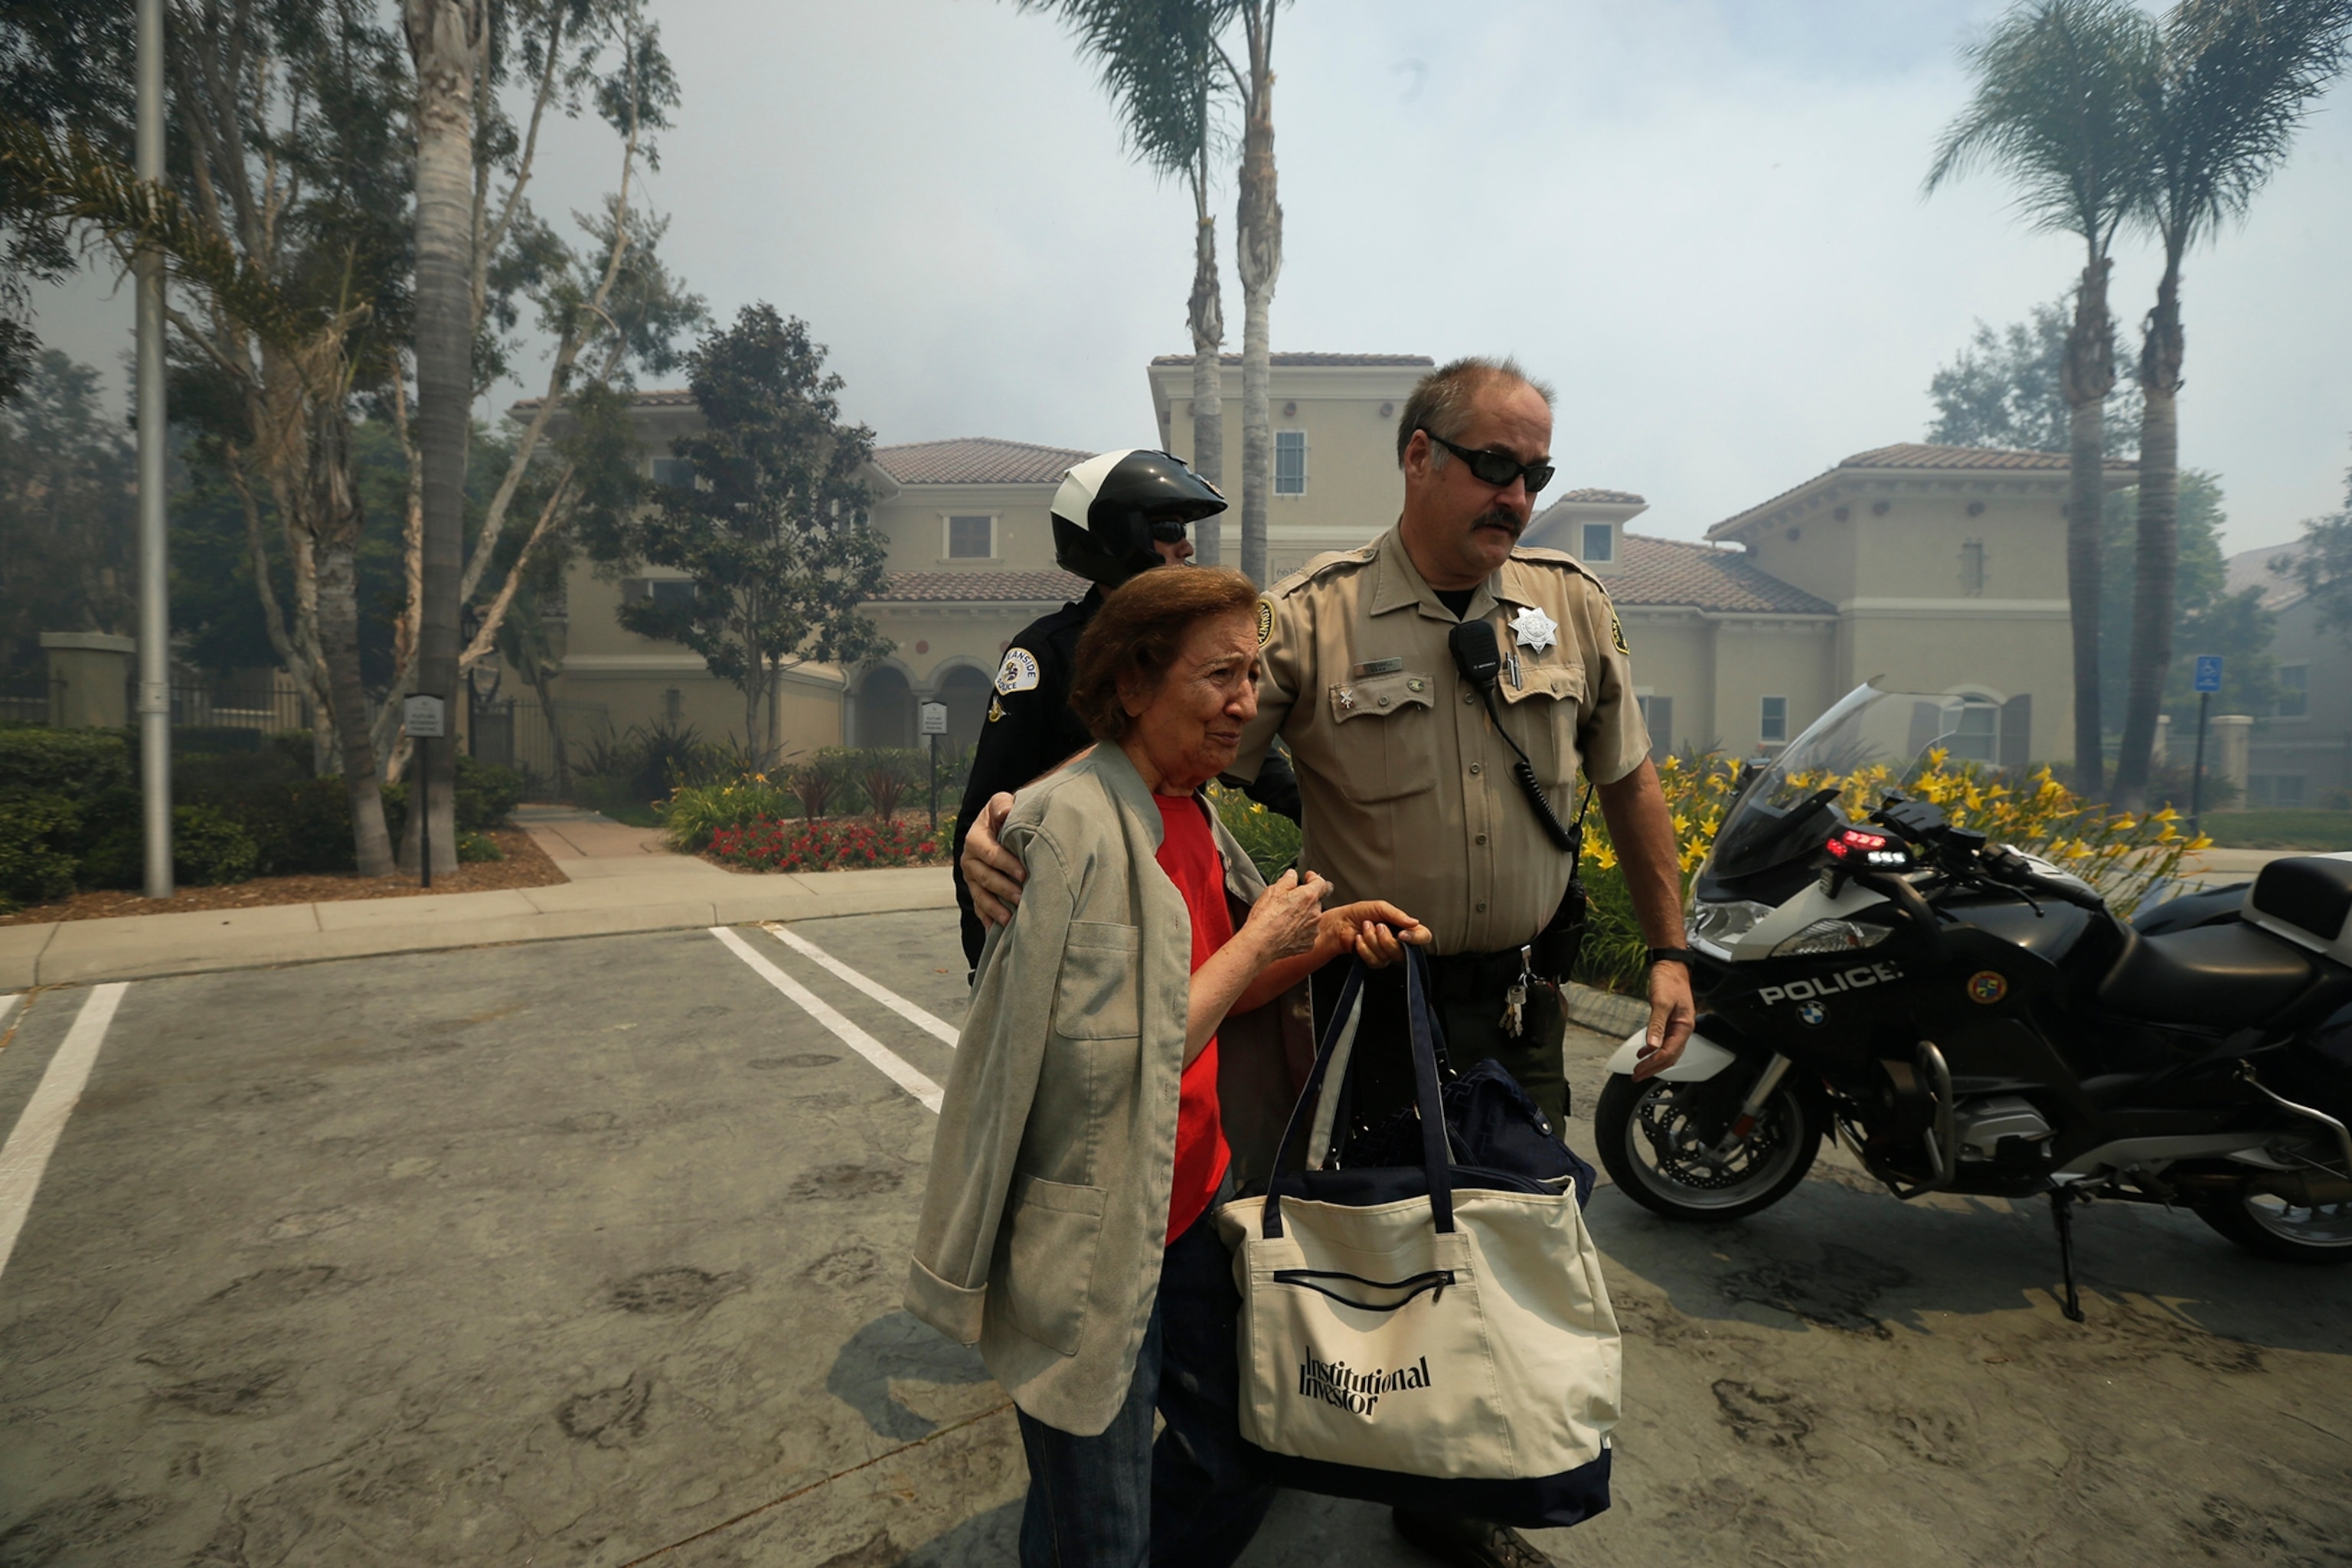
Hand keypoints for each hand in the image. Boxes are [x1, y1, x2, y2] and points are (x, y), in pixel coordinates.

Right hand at [961, 793, 1023, 924]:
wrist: (998, 825)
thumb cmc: (1003, 814)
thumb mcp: (1000, 803)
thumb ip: (1002, 805)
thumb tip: (1004, 814)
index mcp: (975, 839)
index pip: (990, 854)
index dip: (1007, 864)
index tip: (1025, 873)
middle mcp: (969, 860)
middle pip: (985, 878)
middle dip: (1004, 889)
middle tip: (1022, 898)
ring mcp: (971, 878)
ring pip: (981, 896)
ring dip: (996, 908)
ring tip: (1010, 920)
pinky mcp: (976, 891)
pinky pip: (980, 908)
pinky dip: (988, 919)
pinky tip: (997, 931)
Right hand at [1238, 869, 1330, 963]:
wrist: (1260, 943)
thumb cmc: (1265, 919)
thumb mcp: (1273, 890)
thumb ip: (1287, 879)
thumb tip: (1292, 876)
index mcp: (1308, 897)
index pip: (1321, 883)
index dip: (1313, 878)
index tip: (1307, 878)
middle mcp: (1314, 913)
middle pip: (1315, 901)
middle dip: (1304, 900)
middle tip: (1288, 902)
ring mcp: (1312, 930)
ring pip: (1311, 918)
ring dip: (1303, 916)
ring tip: (1284, 918)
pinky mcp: (1308, 943)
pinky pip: (1307, 933)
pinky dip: (1300, 931)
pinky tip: (1286, 930)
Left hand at [1317, 900, 1429, 968]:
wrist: (1339, 923)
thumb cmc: (1359, 913)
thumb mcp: (1380, 907)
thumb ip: (1397, 915)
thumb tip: (1414, 923)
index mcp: (1404, 927)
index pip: (1423, 936)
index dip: (1416, 937)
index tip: (1402, 934)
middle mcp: (1398, 942)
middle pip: (1403, 951)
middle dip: (1386, 939)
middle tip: (1377, 926)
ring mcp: (1386, 954)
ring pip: (1387, 956)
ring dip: (1372, 940)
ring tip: (1365, 929)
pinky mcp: (1374, 961)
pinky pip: (1374, 961)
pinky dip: (1364, 948)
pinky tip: (1359, 939)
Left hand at [1631, 960, 1696, 1080]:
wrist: (1670, 966)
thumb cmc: (1669, 980)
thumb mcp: (1661, 1002)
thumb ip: (1657, 1025)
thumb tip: (1652, 1046)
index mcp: (1684, 1027)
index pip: (1669, 1053)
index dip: (1654, 1064)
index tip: (1639, 1070)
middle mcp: (1683, 1029)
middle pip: (1669, 1057)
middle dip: (1653, 1068)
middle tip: (1637, 1076)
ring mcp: (1677, 1026)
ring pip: (1667, 1051)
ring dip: (1653, 1061)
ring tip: (1639, 1069)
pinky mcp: (1670, 1022)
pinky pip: (1664, 1042)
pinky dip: (1654, 1050)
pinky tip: (1644, 1052)